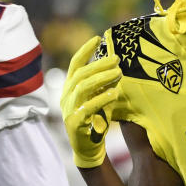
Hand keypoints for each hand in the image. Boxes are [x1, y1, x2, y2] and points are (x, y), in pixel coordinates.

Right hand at [60, 36, 121, 167]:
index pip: (75, 64)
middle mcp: (67, 96)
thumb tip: (115, 66)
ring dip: (102, 78)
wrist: (89, 147)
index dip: (85, 50)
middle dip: (99, 64)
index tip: (98, 38)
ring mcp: (69, 109)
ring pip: (83, 87)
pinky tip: (114, 93)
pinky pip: (88, 107)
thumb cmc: (95, 120)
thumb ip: (102, 84)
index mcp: (70, 88)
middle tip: (117, 59)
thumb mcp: (99, 98)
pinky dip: (101, 99)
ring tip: (118, 73)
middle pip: (81, 74)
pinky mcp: (75, 122)